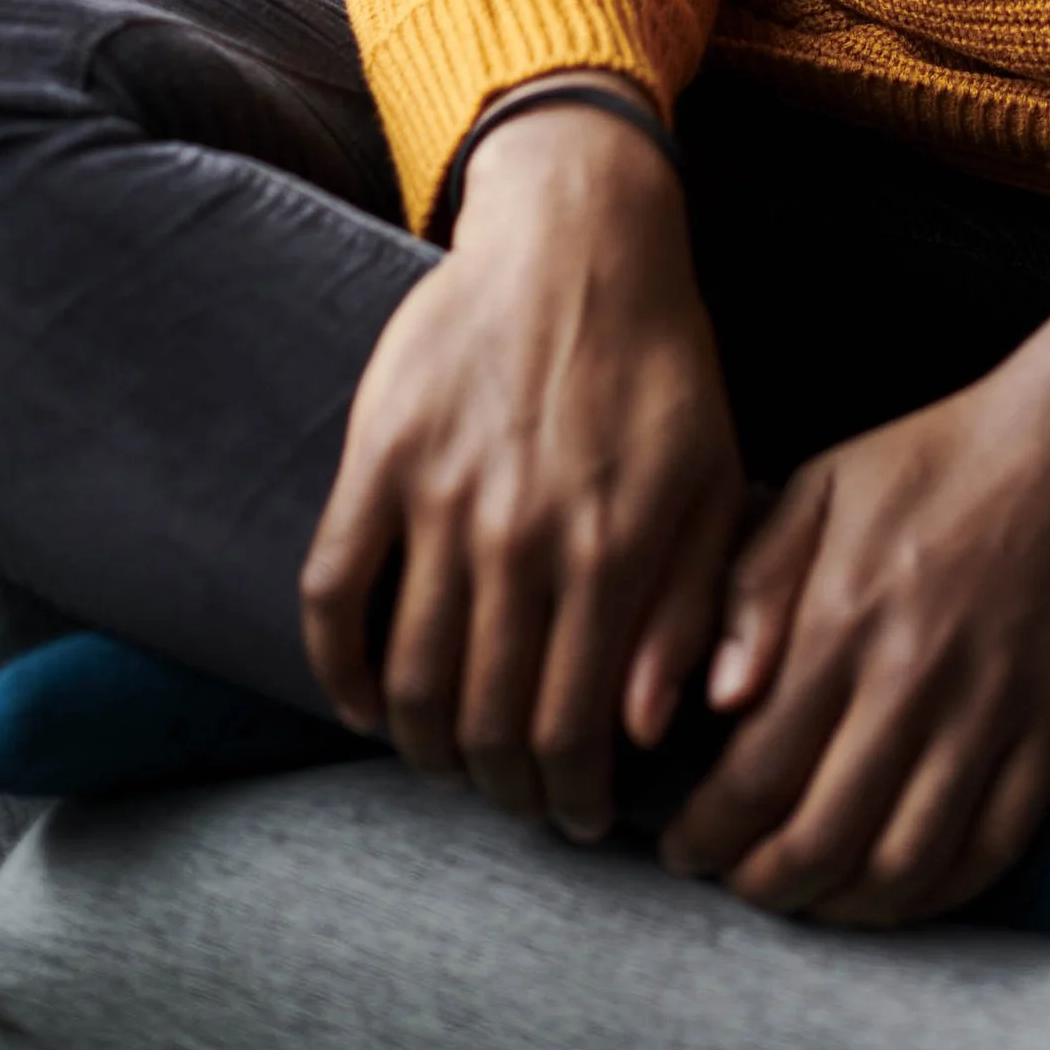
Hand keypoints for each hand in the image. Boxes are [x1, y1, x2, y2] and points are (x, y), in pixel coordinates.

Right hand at [299, 96, 744, 842]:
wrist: (581, 234)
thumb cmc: (662, 361)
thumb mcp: (715, 476)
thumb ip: (694, 608)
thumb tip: (656, 728)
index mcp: (614, 546)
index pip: (572, 727)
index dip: (569, 793)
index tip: (575, 814)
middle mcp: (523, 533)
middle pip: (485, 721)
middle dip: (500, 785)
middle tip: (513, 796)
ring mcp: (442, 495)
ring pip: (411, 675)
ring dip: (424, 745)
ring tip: (449, 761)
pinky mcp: (380, 455)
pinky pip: (334, 591)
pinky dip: (338, 670)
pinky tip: (364, 705)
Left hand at [660, 277, 1049, 925]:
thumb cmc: (937, 455)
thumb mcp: (821, 485)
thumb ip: (754, 587)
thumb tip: (715, 698)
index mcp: (843, 619)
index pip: (754, 775)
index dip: (706, 834)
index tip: (682, 847)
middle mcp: (913, 681)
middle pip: (820, 841)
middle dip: (761, 884)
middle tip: (736, 880)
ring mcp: (989, 714)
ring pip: (902, 866)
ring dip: (842, 905)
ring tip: (808, 894)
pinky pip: (990, 851)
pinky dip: (935, 895)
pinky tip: (895, 887)